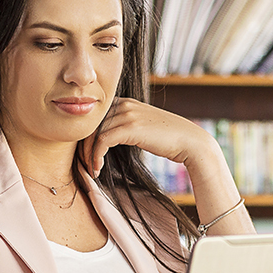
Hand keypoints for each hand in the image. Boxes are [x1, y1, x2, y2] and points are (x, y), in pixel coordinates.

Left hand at [81, 98, 223, 180]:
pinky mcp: (130, 127)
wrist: (189, 142)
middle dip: (83, 147)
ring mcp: (127, 114)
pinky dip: (96, 157)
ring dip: (88, 155)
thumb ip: (125, 127)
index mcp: (124, 102)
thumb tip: (106, 140)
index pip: (95, 118)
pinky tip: (98, 170)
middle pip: (91, 124)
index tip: (86, 155)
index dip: (86, 137)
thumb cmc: (168, 140)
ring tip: (91, 170)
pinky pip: (102, 141)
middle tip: (82, 165)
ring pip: (94, 134)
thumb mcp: (142, 128)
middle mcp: (124, 104)